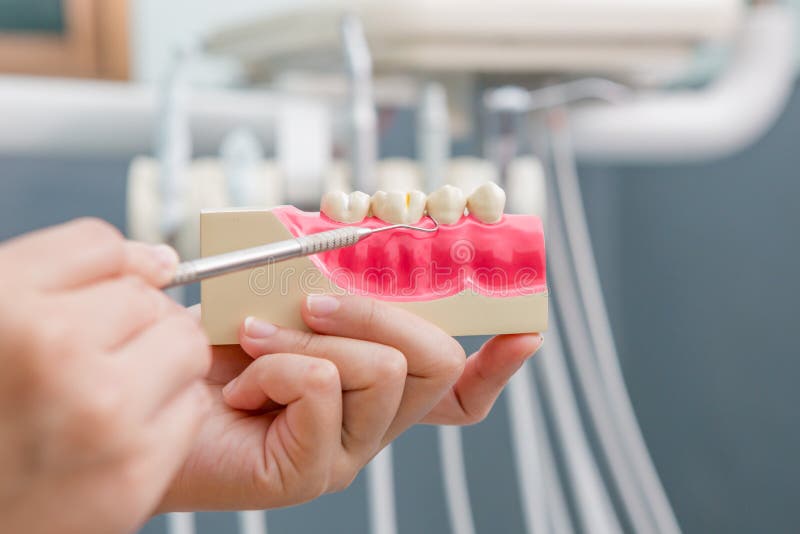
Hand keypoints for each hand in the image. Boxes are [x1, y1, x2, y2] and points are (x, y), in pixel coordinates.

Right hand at [0, 219, 211, 533]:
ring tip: (114, 390)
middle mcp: (56, 354)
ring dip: (163, 362)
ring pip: (187, 346)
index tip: (100, 294)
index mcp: (9, 308)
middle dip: (135, 320)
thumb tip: (163, 261)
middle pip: (151, 299)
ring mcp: (103, 414)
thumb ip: (65, 272)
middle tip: (98, 355)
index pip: (102, 245)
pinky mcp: (136, 472)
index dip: (108, 268)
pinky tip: (123, 431)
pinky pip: (192, 407)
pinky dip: (168, 414)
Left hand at [160, 295, 540, 510]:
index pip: (457, 387)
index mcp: (375, 383)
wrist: (151, 390)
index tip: (525, 330)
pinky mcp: (314, 472)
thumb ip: (335, 283)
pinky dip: (278, 366)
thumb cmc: (214, 344)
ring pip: (388, 371)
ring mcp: (349, 450)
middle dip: (379, 314)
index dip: (498, 363)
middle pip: (436, 362)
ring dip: (313, 337)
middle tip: (314, 301)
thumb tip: (370, 251)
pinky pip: (326, 390)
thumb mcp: (284, 298)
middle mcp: (374, 421)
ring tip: (257, 342)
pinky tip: (244, 385)